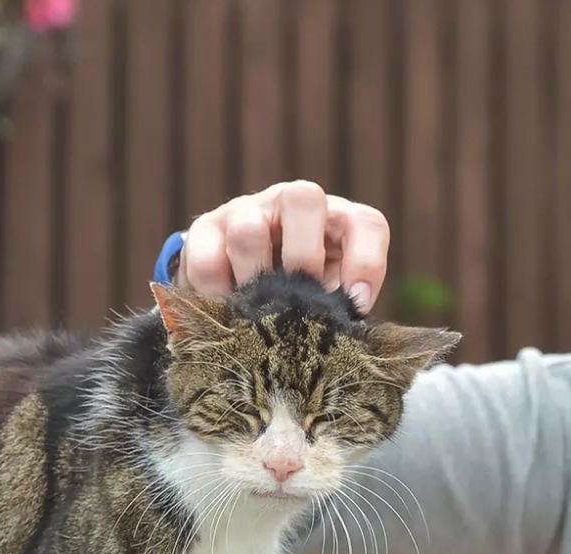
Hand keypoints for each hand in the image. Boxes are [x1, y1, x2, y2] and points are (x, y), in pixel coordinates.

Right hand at [175, 180, 390, 313]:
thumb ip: (337, 309)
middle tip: (298, 299)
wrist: (237, 292)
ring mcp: (244, 211)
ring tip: (256, 315)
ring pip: (248, 230)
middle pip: (303, 198)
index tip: (357, 303)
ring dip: (254, 279)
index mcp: (335, 222)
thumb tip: (342, 337)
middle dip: (303, 255)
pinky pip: (205, 259)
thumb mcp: (325, 300)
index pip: (364, 223)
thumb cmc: (297, 298)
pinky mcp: (204, 230)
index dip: (366, 261)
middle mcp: (290, 203)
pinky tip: (227, 314)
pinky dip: (216, 293)